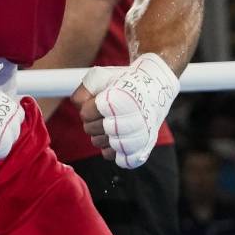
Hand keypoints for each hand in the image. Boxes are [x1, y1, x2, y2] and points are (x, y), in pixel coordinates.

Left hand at [73, 53, 178, 168]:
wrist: (155, 88)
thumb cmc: (124, 82)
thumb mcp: (100, 76)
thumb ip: (82, 92)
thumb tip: (79, 109)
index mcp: (117, 100)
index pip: (85, 114)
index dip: (88, 107)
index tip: (99, 100)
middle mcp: (129, 121)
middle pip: (89, 129)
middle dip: (92, 120)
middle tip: (106, 111)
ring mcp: (136, 138)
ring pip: (99, 144)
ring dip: (101, 133)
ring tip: (113, 122)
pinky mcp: (141, 149)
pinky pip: (116, 158)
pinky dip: (113, 148)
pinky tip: (119, 136)